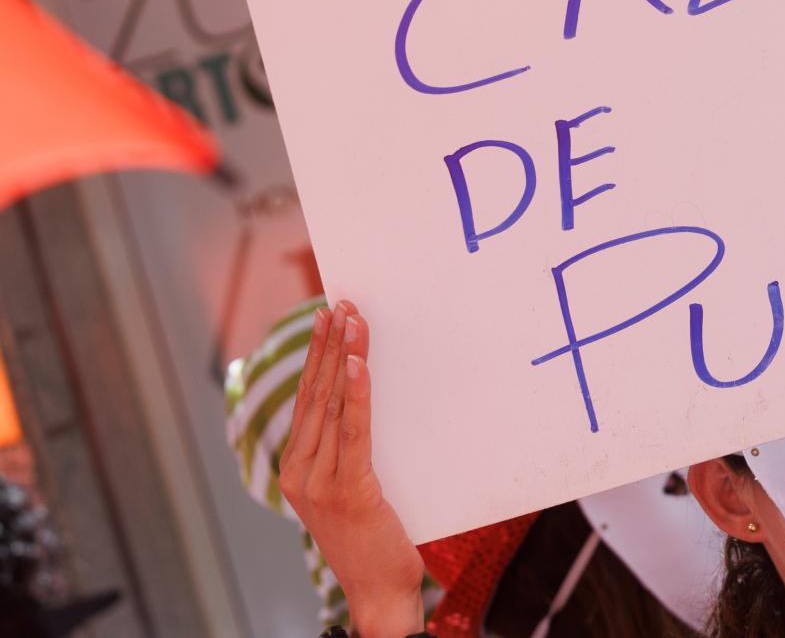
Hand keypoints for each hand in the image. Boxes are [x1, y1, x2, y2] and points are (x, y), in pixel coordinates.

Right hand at [279, 302, 423, 637]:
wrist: (377, 592)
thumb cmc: (371, 538)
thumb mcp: (352, 488)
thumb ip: (348, 451)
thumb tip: (363, 403)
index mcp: (296, 469)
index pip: (307, 399)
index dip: (317, 357)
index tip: (328, 318)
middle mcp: (301, 472)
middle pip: (315, 394)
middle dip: (329, 345)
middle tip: (340, 302)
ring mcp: (321, 482)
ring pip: (332, 406)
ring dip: (343, 358)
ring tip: (352, 320)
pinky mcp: (350, 490)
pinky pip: (354, 433)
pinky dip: (356, 395)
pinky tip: (359, 366)